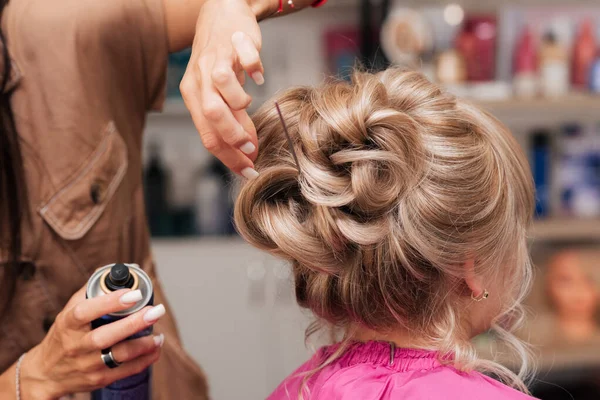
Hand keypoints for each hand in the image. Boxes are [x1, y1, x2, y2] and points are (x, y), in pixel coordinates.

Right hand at [20, 286, 165, 398]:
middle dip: (134, 323)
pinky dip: (144, 360)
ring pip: (119, 355)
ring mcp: (87, 365)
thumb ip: (92, 291)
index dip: (110, 302)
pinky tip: (155, 349)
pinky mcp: (98, 379)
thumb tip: (118, 270)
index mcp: (68, 324)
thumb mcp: (69, 311)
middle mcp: (76, 345)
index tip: (134, 294)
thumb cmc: (64, 335)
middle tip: (156, 311)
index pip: (85, 312)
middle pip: (105, 336)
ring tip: (159, 334)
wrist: (47, 373)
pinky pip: (125, 371)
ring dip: (144, 344)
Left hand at [180, 0, 265, 178]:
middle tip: (252, 148)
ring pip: (221, 88)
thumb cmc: (221, 60)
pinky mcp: (233, 42)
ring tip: (249, 103)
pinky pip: (245, 59)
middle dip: (234, 137)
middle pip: (211, 115)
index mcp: (193, 96)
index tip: (248, 170)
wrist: (222, 15)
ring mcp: (214, 59)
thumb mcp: (222, 95)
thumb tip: (248, 152)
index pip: (208, 135)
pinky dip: (255, 69)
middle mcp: (199, 79)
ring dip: (240, 103)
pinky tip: (259, 75)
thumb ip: (234, 122)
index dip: (228, 156)